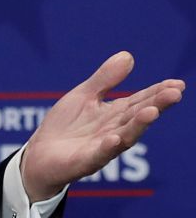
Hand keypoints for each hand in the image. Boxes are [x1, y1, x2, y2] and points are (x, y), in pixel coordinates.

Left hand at [21, 52, 183, 201]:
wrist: (39, 155)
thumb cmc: (65, 126)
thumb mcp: (84, 96)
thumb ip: (104, 79)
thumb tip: (128, 55)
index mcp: (115, 115)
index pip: (140, 101)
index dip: (158, 92)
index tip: (178, 84)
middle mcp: (114, 131)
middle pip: (137, 117)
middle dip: (156, 105)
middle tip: (174, 93)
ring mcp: (101, 148)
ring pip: (124, 137)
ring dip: (138, 125)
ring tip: (152, 111)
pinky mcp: (84, 162)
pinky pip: (97, 155)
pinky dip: (107, 147)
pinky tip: (114, 138)